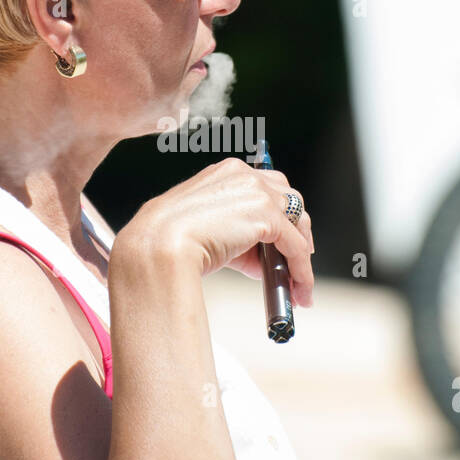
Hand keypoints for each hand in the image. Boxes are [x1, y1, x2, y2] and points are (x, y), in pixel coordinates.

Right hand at [115, 157, 314, 306]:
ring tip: (299, 283)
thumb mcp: (206, 231)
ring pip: (298, 221)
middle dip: (297, 231)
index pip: (266, 188)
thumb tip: (259, 260)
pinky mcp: (266, 214)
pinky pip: (295, 245)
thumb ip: (236, 237)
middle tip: (296, 260)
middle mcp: (244, 175)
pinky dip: (301, 269)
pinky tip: (299, 287)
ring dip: (302, 254)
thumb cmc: (168, 241)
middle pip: (289, 199)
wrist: (157, 246)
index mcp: (225, 173)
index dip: (280, 216)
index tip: (282, 240)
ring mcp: (256, 191)